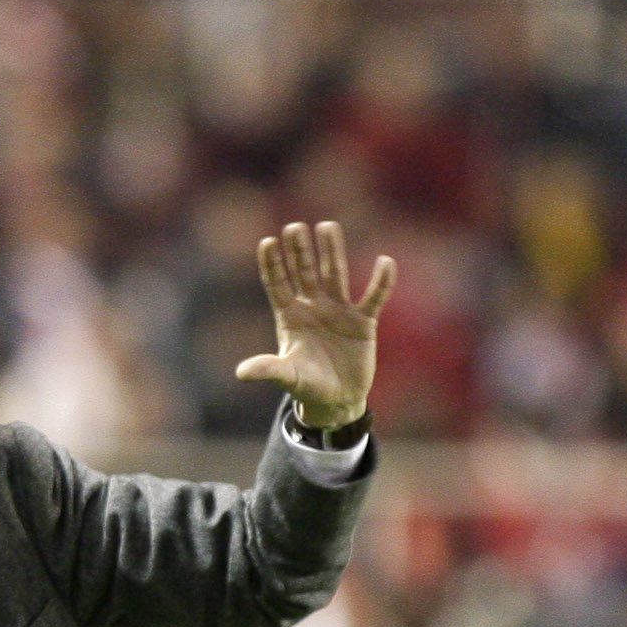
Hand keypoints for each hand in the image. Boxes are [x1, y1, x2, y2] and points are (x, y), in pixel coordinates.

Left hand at [234, 221, 395, 431]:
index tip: (267, 242)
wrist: (337, 400)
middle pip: (304, 272)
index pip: (278, 285)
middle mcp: (312, 307)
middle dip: (300, 251)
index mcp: (290, 317)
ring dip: (332, 251)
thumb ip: (268, 370)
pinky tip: (385, 262)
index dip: (272, 264)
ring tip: (327, 225)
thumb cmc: (307, 387)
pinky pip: (374, 297)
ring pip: (335, 274)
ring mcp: (338, 311)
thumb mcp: (287, 377)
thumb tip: (241, 373)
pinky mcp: (363, 321)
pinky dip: (381, 282)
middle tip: (294, 227)